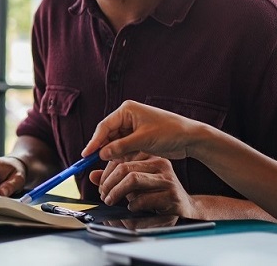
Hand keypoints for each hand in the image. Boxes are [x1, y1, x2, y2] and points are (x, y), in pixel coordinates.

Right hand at [83, 100, 208, 161]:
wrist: (190, 138)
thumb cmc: (169, 132)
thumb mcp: (143, 140)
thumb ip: (120, 147)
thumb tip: (101, 154)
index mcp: (127, 110)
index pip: (105, 126)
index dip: (94, 141)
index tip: (86, 154)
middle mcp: (127, 117)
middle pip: (107, 134)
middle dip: (102, 148)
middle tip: (91, 163)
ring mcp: (132, 128)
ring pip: (114, 142)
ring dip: (112, 153)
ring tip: (108, 165)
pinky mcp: (138, 138)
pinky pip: (123, 147)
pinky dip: (121, 155)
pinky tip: (119, 163)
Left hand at [91, 152, 199, 216]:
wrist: (184, 208)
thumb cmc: (157, 194)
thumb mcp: (134, 184)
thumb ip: (114, 179)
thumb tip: (92, 175)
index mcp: (150, 158)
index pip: (121, 159)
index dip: (106, 173)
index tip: (100, 186)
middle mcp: (160, 165)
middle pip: (125, 168)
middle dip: (109, 183)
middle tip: (103, 195)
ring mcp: (167, 180)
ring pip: (133, 180)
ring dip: (117, 193)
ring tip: (111, 201)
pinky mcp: (172, 196)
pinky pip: (144, 199)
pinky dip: (132, 205)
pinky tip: (132, 208)